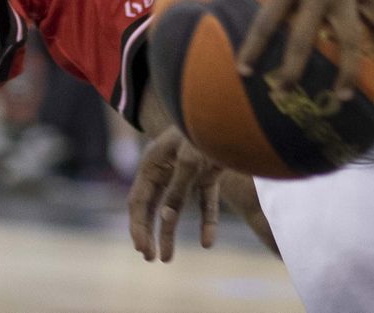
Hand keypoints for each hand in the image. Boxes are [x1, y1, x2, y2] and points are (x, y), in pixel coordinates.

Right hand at [128, 127, 222, 262]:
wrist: (235, 115)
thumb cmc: (206, 131)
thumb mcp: (189, 162)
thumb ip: (177, 191)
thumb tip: (165, 220)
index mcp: (153, 162)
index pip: (138, 200)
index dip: (138, 226)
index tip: (142, 249)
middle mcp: (166, 167)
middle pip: (153, 206)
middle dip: (149, 232)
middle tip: (150, 258)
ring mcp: (188, 171)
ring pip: (175, 208)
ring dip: (171, 232)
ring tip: (168, 258)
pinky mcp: (208, 174)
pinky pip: (204, 202)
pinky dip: (206, 221)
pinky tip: (208, 242)